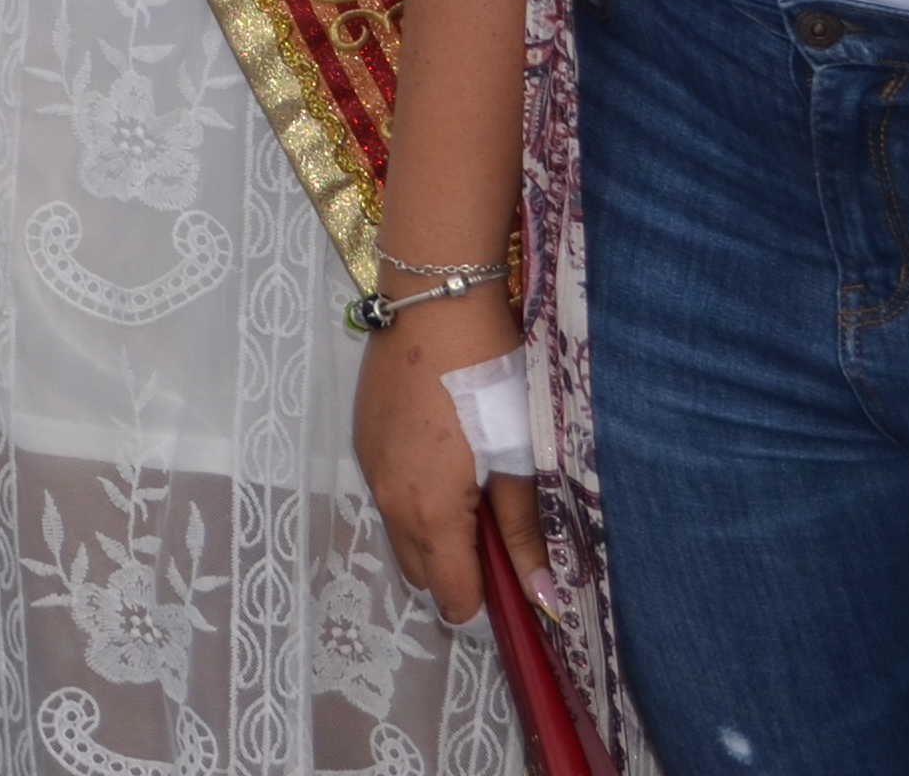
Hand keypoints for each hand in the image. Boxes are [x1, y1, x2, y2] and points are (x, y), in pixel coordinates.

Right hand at [354, 289, 538, 623]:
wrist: (434, 303)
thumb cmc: (488, 377)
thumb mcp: (517, 454)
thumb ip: (525, 530)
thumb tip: (545, 598)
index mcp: (431, 512)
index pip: (450, 596)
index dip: (484, 604)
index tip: (514, 584)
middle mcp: (390, 500)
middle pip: (418, 572)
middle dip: (455, 574)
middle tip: (497, 540)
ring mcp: (370, 468)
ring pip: (400, 532)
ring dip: (433, 535)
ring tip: (475, 492)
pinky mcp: (363, 439)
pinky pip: (387, 494)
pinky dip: (414, 499)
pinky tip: (446, 457)